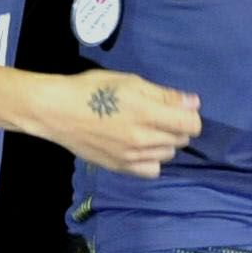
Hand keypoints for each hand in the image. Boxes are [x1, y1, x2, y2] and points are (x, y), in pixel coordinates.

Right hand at [44, 72, 201, 178]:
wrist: (58, 112)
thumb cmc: (93, 89)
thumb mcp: (130, 82)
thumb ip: (163, 94)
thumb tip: (193, 103)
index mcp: (147, 113)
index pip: (190, 125)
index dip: (190, 115)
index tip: (179, 109)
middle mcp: (143, 139)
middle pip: (181, 140)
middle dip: (177, 127)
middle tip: (159, 115)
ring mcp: (132, 157)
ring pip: (167, 155)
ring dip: (165, 142)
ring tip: (147, 130)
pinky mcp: (120, 168)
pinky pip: (151, 171)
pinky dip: (152, 160)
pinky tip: (142, 149)